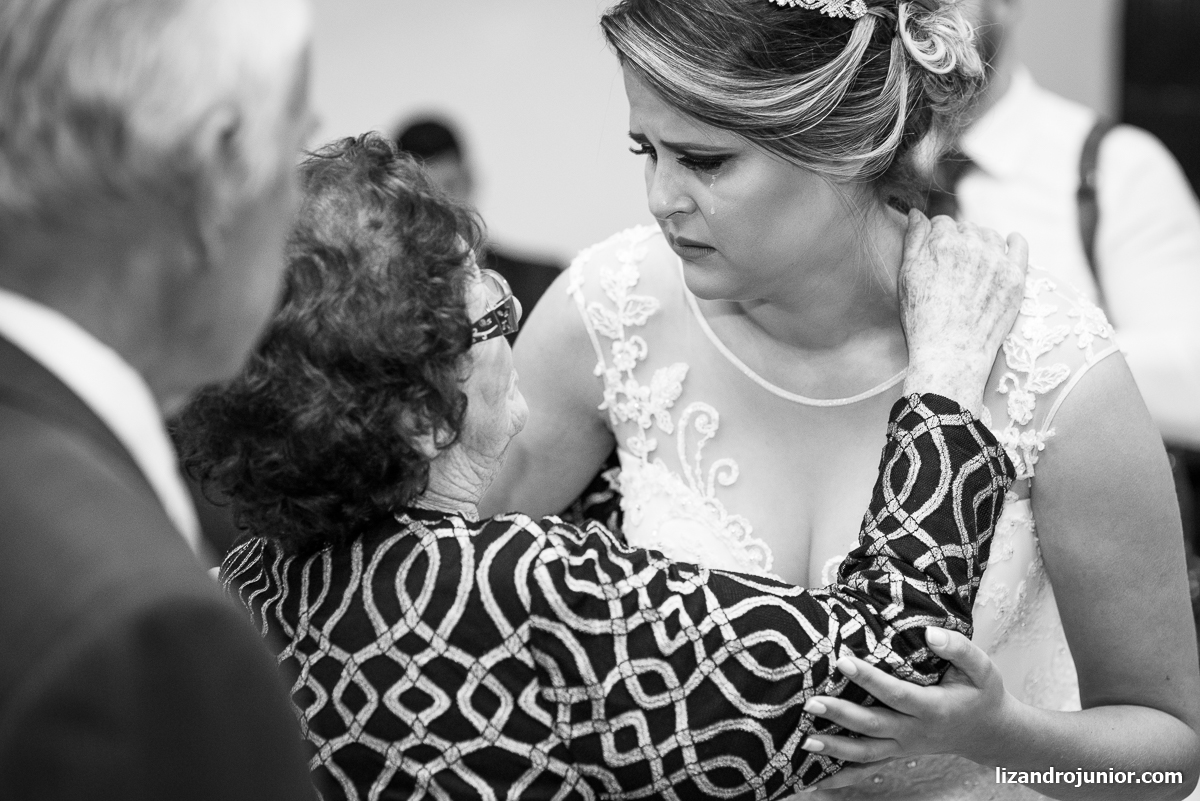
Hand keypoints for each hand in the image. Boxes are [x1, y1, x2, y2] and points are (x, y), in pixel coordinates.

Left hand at [800, 627, 1015, 790]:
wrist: (990, 733)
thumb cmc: (983, 695)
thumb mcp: (982, 669)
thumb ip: (958, 648)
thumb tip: (930, 633)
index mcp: (933, 709)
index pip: (895, 694)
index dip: (869, 679)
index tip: (843, 660)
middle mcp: (915, 732)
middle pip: (873, 725)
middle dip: (840, 715)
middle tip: (811, 703)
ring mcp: (904, 747)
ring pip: (866, 752)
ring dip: (834, 749)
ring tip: (804, 740)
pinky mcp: (897, 754)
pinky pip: (868, 768)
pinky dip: (843, 776)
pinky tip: (816, 780)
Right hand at [899, 211, 1028, 415]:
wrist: (951, 353)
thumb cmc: (922, 318)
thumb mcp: (908, 276)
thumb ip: (913, 240)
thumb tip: (916, 213)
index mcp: (943, 242)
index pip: (942, 223)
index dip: (936, 236)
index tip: (934, 250)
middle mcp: (973, 245)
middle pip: (966, 227)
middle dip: (958, 240)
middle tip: (951, 264)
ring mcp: (997, 260)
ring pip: (990, 235)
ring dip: (981, 242)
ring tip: (973, 262)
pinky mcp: (1016, 276)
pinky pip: (1019, 245)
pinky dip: (1013, 241)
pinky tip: (1009, 242)